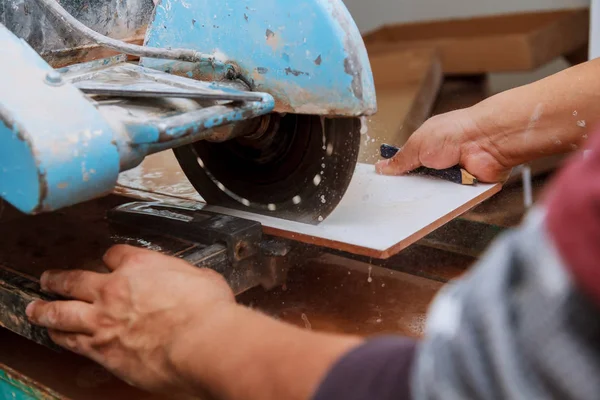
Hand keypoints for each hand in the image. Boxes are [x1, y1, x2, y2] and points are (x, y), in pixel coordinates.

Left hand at [26, 245, 234, 394]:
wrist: (203, 342)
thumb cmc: (208, 311)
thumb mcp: (203, 279)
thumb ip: (187, 278)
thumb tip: (194, 282)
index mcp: (141, 265)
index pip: (115, 255)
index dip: (112, 258)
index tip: (111, 262)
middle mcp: (115, 289)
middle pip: (74, 279)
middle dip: (59, 279)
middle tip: (49, 278)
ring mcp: (103, 320)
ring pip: (62, 311)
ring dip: (46, 309)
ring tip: (37, 308)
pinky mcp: (102, 350)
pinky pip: (71, 341)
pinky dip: (60, 337)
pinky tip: (56, 335)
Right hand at [375, 59, 598, 182]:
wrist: (487, 141)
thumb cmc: (456, 132)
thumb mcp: (417, 144)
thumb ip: (400, 159)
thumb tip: (382, 167)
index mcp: (426, 146)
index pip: (407, 165)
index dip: (397, 175)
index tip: (385, 186)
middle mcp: (440, 161)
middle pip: (419, 183)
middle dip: (411, 189)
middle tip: (397, 199)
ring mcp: (453, 176)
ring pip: (433, 195)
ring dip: (428, 197)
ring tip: (418, 200)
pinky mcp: (465, 190)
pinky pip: (450, 202)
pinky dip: (445, 203)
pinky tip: (437, 204)